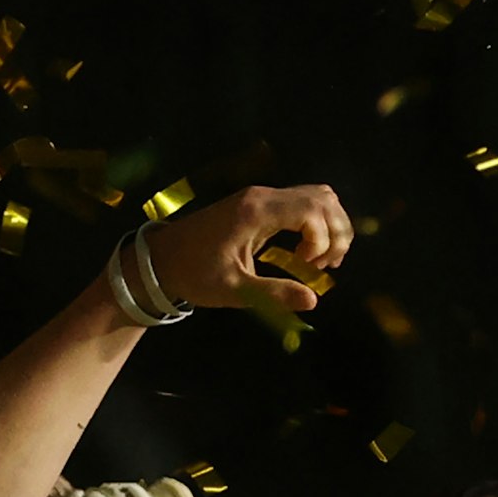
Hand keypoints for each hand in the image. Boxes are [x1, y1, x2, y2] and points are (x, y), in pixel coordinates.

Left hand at [142, 185, 354, 312]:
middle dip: (335, 233)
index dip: (322, 240)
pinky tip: (312, 250)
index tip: (308, 267)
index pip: (312, 210)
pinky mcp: (260, 203)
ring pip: (316, 196)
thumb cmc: (195, 274)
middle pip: (321, 198)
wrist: (162, 258)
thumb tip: (313, 299)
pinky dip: (318, 223)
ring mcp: (262, 196)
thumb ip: (274, 294)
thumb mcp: (234, 290)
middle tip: (325, 266)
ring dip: (330, 226)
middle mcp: (263, 196)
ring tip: (323, 259)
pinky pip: (303, 202)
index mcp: (256, 212)